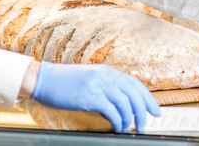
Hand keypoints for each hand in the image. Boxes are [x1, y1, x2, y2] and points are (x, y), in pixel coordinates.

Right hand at [31, 62, 160, 131]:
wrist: (43, 79)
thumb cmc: (63, 82)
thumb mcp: (89, 80)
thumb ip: (105, 88)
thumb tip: (120, 107)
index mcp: (106, 71)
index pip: (135, 84)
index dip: (148, 98)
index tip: (155, 111)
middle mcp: (105, 75)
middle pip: (134, 94)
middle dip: (143, 112)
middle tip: (144, 125)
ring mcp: (98, 84)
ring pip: (126, 104)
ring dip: (130, 120)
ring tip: (127, 128)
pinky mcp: (90, 96)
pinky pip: (112, 111)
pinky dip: (118, 121)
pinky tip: (116, 127)